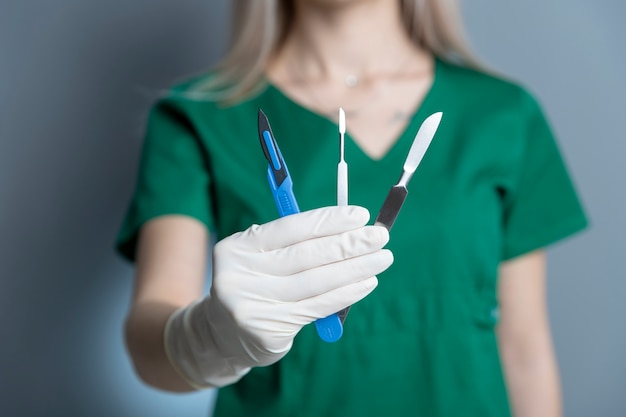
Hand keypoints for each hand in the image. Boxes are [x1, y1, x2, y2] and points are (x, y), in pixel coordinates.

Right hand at [164, 206, 392, 387]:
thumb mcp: (262, 257)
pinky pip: (318, 306)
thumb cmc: (254, 284)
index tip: (360, 215)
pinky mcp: (269, 330)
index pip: (290, 228)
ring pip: (316, 281)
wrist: (222, 335)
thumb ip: (296, 242)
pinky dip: (347, 293)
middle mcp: (241, 275)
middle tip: (380, 236)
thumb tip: (350, 227)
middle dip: (349, 243)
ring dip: (356, 268)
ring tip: (383, 258)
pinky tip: (367, 281)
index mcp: (238, 247)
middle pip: (306, 254)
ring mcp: (253, 305)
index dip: (328, 220)